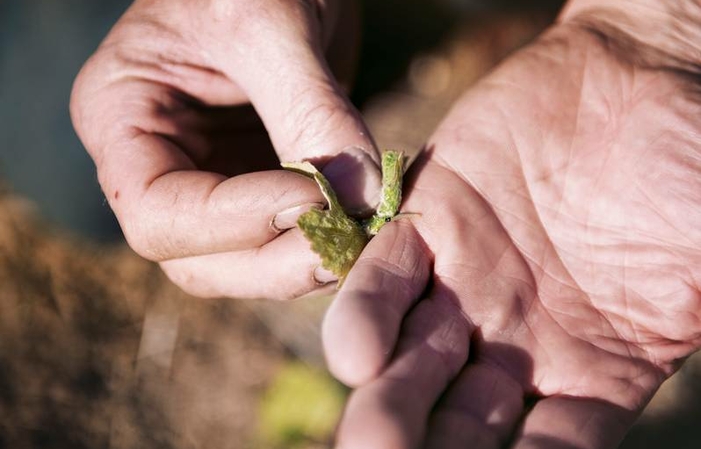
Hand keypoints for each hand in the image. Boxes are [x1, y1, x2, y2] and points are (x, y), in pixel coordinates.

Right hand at [70, 0, 379, 299]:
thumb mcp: (269, 21)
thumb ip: (310, 111)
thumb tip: (361, 199)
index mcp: (121, 118)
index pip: (158, 213)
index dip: (237, 221)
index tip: (316, 199)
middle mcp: (157, 164)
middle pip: (196, 260)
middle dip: (273, 263)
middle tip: (347, 247)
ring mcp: (210, 180)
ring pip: (243, 264)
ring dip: (303, 262)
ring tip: (363, 236)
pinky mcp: (259, 186)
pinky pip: (282, 239)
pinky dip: (322, 242)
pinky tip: (363, 225)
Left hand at [323, 14, 700, 448]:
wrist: (637, 78)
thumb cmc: (690, 167)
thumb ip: (694, 314)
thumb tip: (698, 337)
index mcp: (592, 371)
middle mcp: (520, 341)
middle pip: (466, 419)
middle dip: (433, 448)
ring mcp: (470, 285)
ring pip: (417, 357)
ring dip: (390, 397)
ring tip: (369, 434)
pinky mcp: (430, 223)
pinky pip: (389, 273)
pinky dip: (368, 309)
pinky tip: (353, 350)